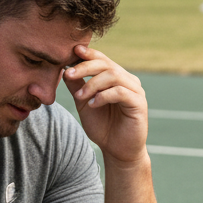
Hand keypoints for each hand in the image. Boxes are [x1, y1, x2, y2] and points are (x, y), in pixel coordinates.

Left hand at [63, 45, 148, 163]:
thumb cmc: (103, 127)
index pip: (102, 59)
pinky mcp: (139, 103)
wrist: (117, 150)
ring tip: (79, 96)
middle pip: (107, 64)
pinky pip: (120, 92)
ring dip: (92, 84)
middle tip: (68, 74)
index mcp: (117, 78)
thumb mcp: (84, 103)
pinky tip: (92, 104)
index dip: (89, 54)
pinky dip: (103, 96)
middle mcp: (128, 81)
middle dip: (85, 67)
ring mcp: (135, 91)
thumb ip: (77, 86)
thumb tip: (64, 69)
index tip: (73, 52)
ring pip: (113, 75)